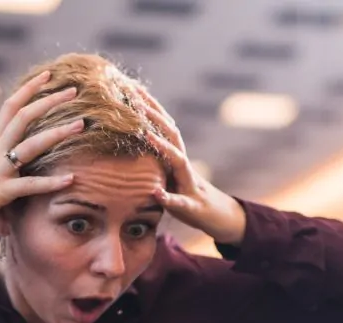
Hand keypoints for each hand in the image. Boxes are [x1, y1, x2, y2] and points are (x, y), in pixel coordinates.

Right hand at [0, 70, 83, 238]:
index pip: (10, 106)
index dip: (28, 89)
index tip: (47, 75)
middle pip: (23, 117)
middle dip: (49, 102)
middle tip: (74, 91)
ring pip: (30, 146)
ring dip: (57, 134)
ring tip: (80, 125)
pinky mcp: (2, 191)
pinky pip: (30, 185)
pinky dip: (51, 183)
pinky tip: (70, 178)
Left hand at [133, 86, 246, 245]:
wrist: (213, 215)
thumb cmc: (184, 190)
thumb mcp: (167, 170)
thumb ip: (154, 155)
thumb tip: (129, 137)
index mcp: (175, 155)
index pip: (163, 125)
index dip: (150, 107)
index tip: (133, 87)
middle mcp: (183, 164)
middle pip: (172, 135)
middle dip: (156, 117)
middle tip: (137, 101)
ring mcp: (188, 183)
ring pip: (178, 161)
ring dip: (163, 147)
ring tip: (147, 135)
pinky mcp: (190, 205)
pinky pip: (179, 201)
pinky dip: (168, 197)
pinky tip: (156, 193)